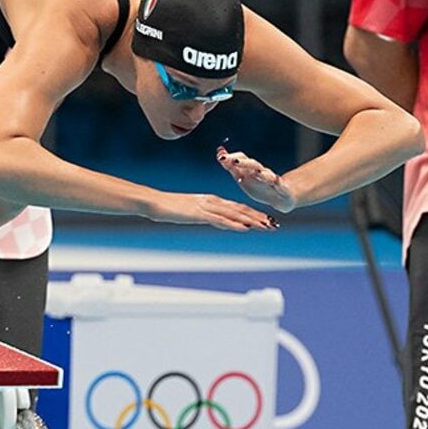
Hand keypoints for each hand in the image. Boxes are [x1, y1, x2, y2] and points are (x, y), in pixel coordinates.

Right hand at [150, 190, 277, 230]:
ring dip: (251, 221)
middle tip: (274, 225)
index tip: (266, 220)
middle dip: (258, 217)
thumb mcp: (188, 212)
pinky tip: (245, 228)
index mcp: (210, 200)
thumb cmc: (167, 208)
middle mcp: (212, 201)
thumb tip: (210, 221)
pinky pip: (220, 220)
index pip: (236, 207)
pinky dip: (235, 224)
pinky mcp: (199, 214)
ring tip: (266, 227)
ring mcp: (206, 207)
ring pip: (234, 214)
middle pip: (240, 209)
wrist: (153, 202)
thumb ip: (201, 215)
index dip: (252, 213)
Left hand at [217, 146, 296, 212]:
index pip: (240, 159)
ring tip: (256, 172)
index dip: (230, 158)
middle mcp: (260, 172)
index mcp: (249, 170)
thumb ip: (231, 166)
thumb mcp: (242, 177)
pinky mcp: (281, 188)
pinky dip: (276, 181)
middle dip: (243, 163)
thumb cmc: (260, 186)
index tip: (219, 155)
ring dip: (260, 172)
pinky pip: (278, 183)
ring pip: (266, 174)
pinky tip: (274, 179)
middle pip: (252, 164)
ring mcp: (271, 179)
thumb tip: (219, 152)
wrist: (282, 196)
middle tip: (234, 161)